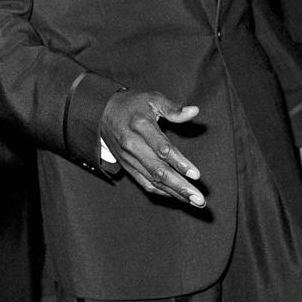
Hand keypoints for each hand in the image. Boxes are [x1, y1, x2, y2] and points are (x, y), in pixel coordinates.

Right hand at [100, 90, 203, 206]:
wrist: (102, 113)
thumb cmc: (134, 104)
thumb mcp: (153, 99)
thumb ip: (174, 109)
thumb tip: (195, 111)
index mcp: (141, 125)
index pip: (162, 149)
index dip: (180, 163)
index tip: (196, 175)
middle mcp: (133, 145)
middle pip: (158, 170)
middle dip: (180, 187)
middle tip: (199, 199)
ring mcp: (129, 159)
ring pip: (153, 180)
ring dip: (175, 193)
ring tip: (195, 202)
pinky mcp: (127, 167)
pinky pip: (144, 183)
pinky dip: (161, 192)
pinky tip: (177, 197)